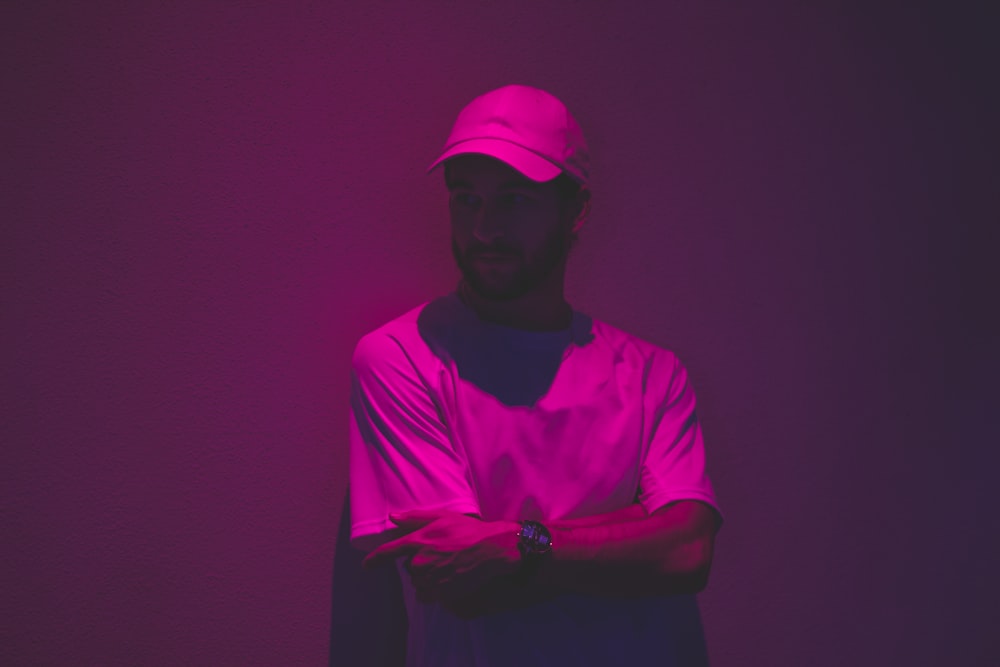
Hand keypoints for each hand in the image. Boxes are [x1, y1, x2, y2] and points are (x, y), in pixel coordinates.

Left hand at [364, 511, 520, 604]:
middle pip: (408, 567)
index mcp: (418, 541)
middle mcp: (420, 561)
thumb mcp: (442, 517)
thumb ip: (415, 518)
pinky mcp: (440, 593)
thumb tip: (393, 518)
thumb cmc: (468, 530)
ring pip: (418, 581)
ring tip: (446, 566)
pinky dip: (432, 590)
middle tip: (440, 553)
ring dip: (426, 576)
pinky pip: (426, 595)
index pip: (388, 552)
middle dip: (419, 561)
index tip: (366, 566)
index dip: (375, 560)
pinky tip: (446, 579)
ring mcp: (430, 579)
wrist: (492, 550)